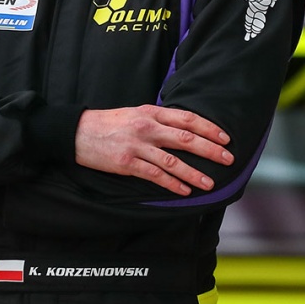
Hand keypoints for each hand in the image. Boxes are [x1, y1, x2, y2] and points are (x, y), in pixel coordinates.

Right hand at [74, 106, 232, 195]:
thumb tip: (183, 128)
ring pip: (173, 161)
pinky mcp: (126, 163)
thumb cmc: (107, 123)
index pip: (187, 119)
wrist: (76, 132)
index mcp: (151, 112)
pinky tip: (184, 191)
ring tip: (210, 183)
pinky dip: (172, 184)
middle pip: (186, 139)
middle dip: (210, 150)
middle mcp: (147, 127)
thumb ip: (157, 119)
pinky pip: (155, 175)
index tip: (225, 138)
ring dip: (194, 173)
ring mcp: (137, 146)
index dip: (209, 129)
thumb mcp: (134, 113)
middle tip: (228, 159)